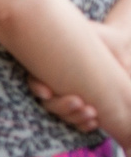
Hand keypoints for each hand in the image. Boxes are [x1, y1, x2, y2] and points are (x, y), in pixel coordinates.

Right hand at [29, 13, 130, 136]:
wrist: (121, 50)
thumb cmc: (105, 38)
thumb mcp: (92, 34)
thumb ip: (80, 36)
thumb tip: (56, 31)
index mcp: (50, 65)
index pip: (35, 79)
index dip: (39, 88)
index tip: (48, 92)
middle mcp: (55, 82)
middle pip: (48, 102)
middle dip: (62, 106)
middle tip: (80, 103)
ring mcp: (68, 96)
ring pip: (61, 114)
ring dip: (74, 117)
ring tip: (93, 113)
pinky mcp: (83, 107)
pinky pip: (76, 122)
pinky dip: (83, 124)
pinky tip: (94, 122)